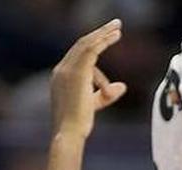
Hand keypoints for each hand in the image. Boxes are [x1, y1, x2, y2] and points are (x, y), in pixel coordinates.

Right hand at [50, 20, 126, 139]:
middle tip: (115, 25)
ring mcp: (67, 70)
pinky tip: (115, 36)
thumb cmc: (77, 125)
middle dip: (98, 34)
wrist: (68, 133)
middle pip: (80, 45)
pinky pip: (92, 49)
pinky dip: (104, 40)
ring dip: (103, 33)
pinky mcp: (77, 71)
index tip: (108, 39)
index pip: (77, 56)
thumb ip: (105, 94)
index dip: (94, 46)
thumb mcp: (92, 105)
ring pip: (86, 44)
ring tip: (118, 27)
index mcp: (60, 78)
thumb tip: (122, 86)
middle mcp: (60, 71)